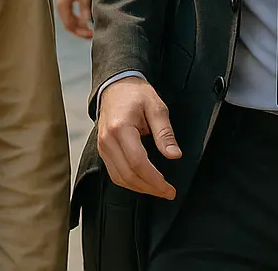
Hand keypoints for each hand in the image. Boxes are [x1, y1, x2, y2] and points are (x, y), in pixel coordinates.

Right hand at [56, 0, 93, 38]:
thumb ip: (85, 7)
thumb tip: (87, 21)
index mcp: (63, 6)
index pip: (70, 26)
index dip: (80, 32)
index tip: (91, 34)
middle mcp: (60, 8)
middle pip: (69, 26)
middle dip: (80, 32)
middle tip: (92, 35)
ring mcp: (61, 6)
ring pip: (69, 22)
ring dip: (79, 27)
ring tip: (90, 30)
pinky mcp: (64, 4)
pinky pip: (70, 16)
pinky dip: (77, 21)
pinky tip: (86, 21)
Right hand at [95, 78, 181, 198]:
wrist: (116, 85)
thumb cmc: (137, 94)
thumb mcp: (157, 108)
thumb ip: (165, 133)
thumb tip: (174, 155)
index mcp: (121, 129)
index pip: (138, 163)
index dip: (155, 180)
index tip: (170, 188)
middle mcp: (108, 141)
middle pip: (128, 175)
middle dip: (150, 188)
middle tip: (168, 193)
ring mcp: (103, 147)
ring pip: (119, 178)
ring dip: (140, 188)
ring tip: (158, 190)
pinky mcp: (103, 150)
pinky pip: (114, 173)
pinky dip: (130, 182)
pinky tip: (144, 182)